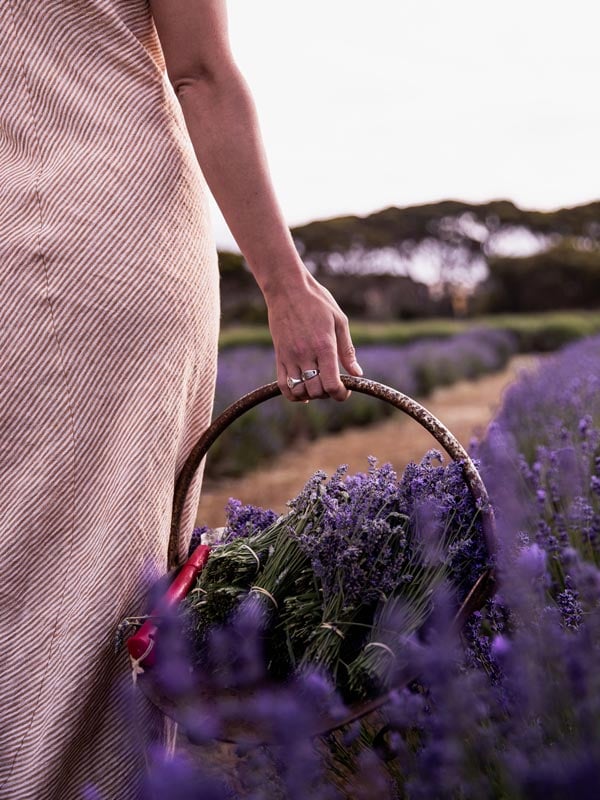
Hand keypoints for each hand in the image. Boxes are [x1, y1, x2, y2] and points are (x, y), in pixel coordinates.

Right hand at [265, 271, 362, 401]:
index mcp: (324, 346)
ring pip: (300, 391)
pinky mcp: (279, 356)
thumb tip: (357, 373)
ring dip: (311, 394)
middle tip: (332, 383)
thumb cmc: (317, 301)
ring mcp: (290, 356)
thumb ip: (347, 350)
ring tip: (318, 384)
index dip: (341, 394)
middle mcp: (306, 354)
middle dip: (328, 393)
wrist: (287, 289)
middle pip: (317, 391)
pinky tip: (302, 390)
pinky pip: (283, 385)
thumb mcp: (339, 321)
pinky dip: (293, 394)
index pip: (332, 384)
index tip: (345, 391)